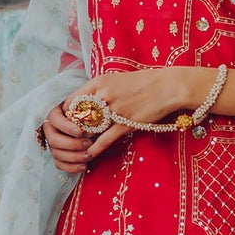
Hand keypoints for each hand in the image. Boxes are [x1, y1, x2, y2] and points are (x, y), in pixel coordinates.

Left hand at [41, 68, 208, 172]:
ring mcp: (114, 110)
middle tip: (72, 137)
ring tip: (78, 148)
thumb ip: (99, 91)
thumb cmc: (142, 83)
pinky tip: (89, 154)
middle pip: (77, 117)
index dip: (67, 115)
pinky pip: (104, 139)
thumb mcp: (115, 80)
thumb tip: (84, 105)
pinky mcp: (125, 123)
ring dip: (83, 140)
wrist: (167, 87)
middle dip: (74, 129)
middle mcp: (103, 95)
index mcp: (98, 82)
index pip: (71, 101)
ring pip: (89, 129)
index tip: (69, 122)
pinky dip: (94, 149)